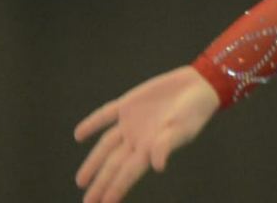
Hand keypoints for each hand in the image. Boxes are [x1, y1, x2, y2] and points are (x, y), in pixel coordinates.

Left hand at [74, 66, 219, 202]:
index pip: (128, 173)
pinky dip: (92, 124)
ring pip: (106, 145)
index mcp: (150, 148)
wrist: (197, 86)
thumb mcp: (182, 129)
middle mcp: (137, 139)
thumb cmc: (194, 111)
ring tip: (81, 181)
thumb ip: (166, 145)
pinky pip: (105, 115)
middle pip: (114, 164)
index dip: (116, 188)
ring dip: (93, 161)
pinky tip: (79, 135)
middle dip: (101, 183)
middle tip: (88, 202)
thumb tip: (157, 167)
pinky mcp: (128, 104)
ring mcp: (131, 123)